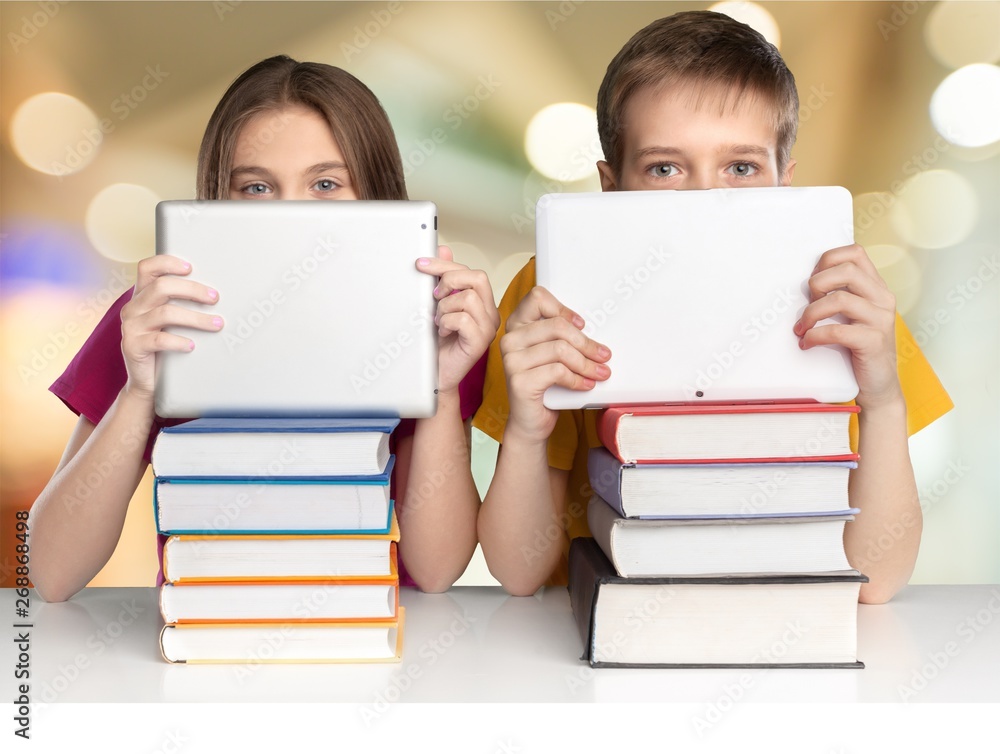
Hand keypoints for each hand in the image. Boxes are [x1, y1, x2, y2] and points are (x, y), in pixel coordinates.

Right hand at [119, 255, 222, 399]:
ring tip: (216, 324)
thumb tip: (217, 295)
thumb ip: (181, 304)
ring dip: (196, 318)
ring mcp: (131, 327)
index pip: (147, 268)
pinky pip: (159, 340)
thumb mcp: (170, 321)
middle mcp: (133, 308)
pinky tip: (192, 345)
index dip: (167, 263)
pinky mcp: (133, 347)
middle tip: (215, 298)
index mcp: (141, 296)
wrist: (147, 381)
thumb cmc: (164, 346)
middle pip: (161, 287)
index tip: (190, 267)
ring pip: (165, 313)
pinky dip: (179, 341)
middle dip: (192, 290)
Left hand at [415, 246, 499, 394]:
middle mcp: (490, 314)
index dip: (445, 265)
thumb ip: (443, 280)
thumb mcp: (438, 306)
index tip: (421, 264)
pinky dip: (447, 322)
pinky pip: (464, 319)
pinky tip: (442, 331)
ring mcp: (488, 329)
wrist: (437, 375)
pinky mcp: (480, 342)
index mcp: (483, 303)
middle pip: (478, 278)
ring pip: (469, 298)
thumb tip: (442, 250)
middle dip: (449, 280)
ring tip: (439, 321)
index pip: (472, 272)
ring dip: (445, 307)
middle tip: (434, 297)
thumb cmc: (439, 344)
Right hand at [500, 286, 610, 442]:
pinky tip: (585, 385)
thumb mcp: (553, 355)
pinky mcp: (519, 381)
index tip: (581, 325)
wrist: (530, 422)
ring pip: (560, 349)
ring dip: (586, 363)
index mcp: (517, 326)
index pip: (537, 298)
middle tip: (603, 355)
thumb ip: (562, 337)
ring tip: (599, 373)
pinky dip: (577, 379)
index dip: (563, 309)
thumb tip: (595, 330)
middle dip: (586, 342)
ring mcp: (511, 360)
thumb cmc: (544, 385)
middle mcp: (510, 339)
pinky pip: (558, 371)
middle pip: (557, 325)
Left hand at [794, 244, 901, 408]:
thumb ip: (839, 296)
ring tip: (801, 328)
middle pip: (848, 270)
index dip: (828, 259)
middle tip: (808, 303)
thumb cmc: (857, 349)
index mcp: (876, 287)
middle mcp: (883, 298)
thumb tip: (804, 284)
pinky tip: (806, 343)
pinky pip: (838, 331)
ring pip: (840, 299)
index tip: (813, 280)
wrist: (878, 386)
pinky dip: (815, 335)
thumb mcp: (851, 317)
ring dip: (811, 313)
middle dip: (818, 283)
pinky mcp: (874, 341)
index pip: (855, 253)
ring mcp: (881, 319)